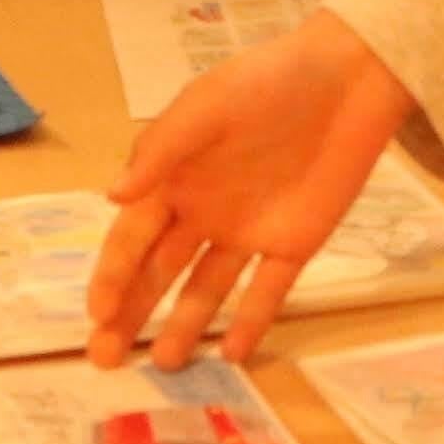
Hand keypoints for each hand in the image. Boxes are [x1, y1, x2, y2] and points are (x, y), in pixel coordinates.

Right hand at [88, 10, 417, 368]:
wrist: (347, 78)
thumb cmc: (266, 83)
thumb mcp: (208, 107)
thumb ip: (162, 150)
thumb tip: (111, 197)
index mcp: (174, 180)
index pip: (133, 238)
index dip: (112, 276)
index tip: (96, 315)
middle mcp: (203, 213)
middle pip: (159, 273)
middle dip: (131, 315)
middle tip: (105, 359)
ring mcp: (247, 232)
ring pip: (207, 289)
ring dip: (184, 325)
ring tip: (166, 364)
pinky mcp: (294, 243)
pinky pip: (268, 290)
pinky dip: (252, 321)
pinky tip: (233, 352)